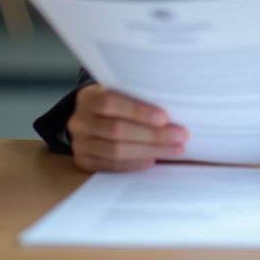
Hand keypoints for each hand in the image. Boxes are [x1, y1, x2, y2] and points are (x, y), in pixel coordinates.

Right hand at [67, 84, 187, 172]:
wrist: (91, 120)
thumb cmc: (115, 104)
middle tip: (179, 136)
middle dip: (153, 135)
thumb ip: (138, 98)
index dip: (138, 111)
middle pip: (117, 130)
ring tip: (174, 149)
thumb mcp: (121, 94)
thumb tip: (172, 112)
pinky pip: (112, 165)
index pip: (111, 103)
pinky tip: (153, 159)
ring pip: (116, 150)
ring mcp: (80, 144)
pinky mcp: (85, 162)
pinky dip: (135, 163)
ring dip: (150, 150)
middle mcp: (80, 121)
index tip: (165, 118)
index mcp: (88, 98)